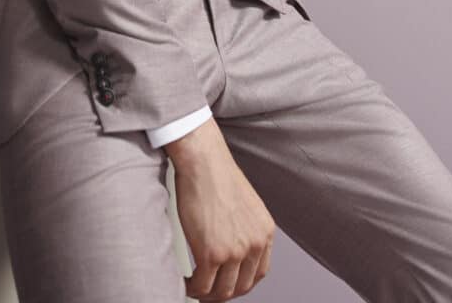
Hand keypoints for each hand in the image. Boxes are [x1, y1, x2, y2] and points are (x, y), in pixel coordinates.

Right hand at [164, 118, 275, 299]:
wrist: (203, 161)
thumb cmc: (217, 175)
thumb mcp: (245, 205)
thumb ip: (245, 229)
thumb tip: (232, 247)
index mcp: (265, 231)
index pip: (258, 273)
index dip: (241, 283)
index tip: (227, 283)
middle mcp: (254, 243)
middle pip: (241, 287)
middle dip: (223, 292)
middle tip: (207, 289)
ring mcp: (234, 251)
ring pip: (222, 291)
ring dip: (206, 293)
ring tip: (194, 285)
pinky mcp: (211, 253)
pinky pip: (202, 286)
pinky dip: (192, 288)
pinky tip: (186, 281)